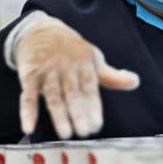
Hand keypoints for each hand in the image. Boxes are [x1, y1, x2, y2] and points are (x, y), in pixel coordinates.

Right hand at [14, 15, 139, 138]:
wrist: (41, 30)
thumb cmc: (71, 50)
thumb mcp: (92, 58)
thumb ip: (111, 76)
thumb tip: (135, 82)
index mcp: (84, 65)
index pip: (90, 88)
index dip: (93, 107)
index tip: (97, 124)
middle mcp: (66, 69)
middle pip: (72, 93)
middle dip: (78, 112)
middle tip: (85, 132)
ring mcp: (46, 72)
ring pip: (53, 96)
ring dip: (58, 114)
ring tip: (65, 133)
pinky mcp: (29, 75)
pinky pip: (27, 95)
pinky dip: (27, 111)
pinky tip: (29, 127)